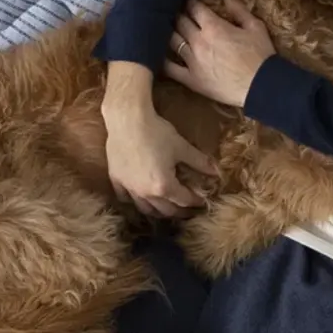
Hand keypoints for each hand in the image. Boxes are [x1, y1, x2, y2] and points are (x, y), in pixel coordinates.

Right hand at [102, 65, 216, 217]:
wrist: (127, 120)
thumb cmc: (156, 132)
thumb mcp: (182, 147)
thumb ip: (200, 162)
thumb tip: (216, 172)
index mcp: (164, 186)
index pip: (183, 200)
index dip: (195, 202)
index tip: (201, 202)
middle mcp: (145, 193)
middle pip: (165, 210)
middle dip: (179, 212)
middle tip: (188, 210)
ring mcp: (129, 188)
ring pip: (145, 209)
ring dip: (158, 212)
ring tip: (167, 209)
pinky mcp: (116, 180)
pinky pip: (125, 198)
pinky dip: (135, 201)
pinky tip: (140, 198)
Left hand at [163, 0, 275, 107]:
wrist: (261, 86)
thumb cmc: (261, 55)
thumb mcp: (255, 26)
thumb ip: (239, 9)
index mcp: (214, 26)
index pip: (194, 8)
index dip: (191, 3)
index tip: (190, 2)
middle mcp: (198, 41)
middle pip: (180, 22)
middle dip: (179, 15)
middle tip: (178, 14)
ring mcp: (192, 61)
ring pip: (172, 41)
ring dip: (169, 32)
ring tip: (167, 29)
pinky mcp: (190, 79)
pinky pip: (169, 68)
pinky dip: (162, 60)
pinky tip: (159, 55)